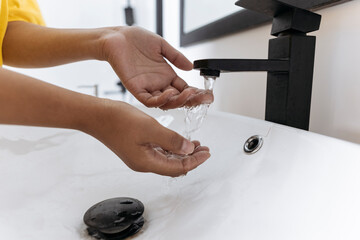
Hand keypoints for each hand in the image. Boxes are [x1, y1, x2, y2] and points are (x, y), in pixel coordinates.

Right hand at [86, 100, 210, 176]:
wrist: (96, 116)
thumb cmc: (117, 121)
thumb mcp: (149, 128)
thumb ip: (171, 140)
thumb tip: (189, 150)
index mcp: (146, 162)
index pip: (177, 168)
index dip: (194, 162)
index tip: (207, 153)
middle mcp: (143, 162)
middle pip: (174, 166)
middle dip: (191, 158)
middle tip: (205, 150)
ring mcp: (139, 155)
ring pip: (167, 159)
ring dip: (182, 153)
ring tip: (196, 145)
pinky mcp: (137, 147)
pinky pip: (159, 151)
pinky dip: (172, 147)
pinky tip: (178, 141)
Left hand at [102, 26, 213, 108]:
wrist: (117, 38)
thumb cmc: (136, 40)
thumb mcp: (161, 46)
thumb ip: (176, 57)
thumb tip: (191, 66)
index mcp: (166, 75)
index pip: (184, 89)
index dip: (196, 94)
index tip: (208, 95)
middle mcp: (158, 84)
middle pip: (178, 98)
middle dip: (191, 100)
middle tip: (202, 98)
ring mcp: (148, 88)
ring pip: (165, 102)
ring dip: (178, 100)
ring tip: (189, 94)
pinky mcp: (136, 89)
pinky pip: (149, 100)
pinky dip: (160, 100)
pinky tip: (170, 92)